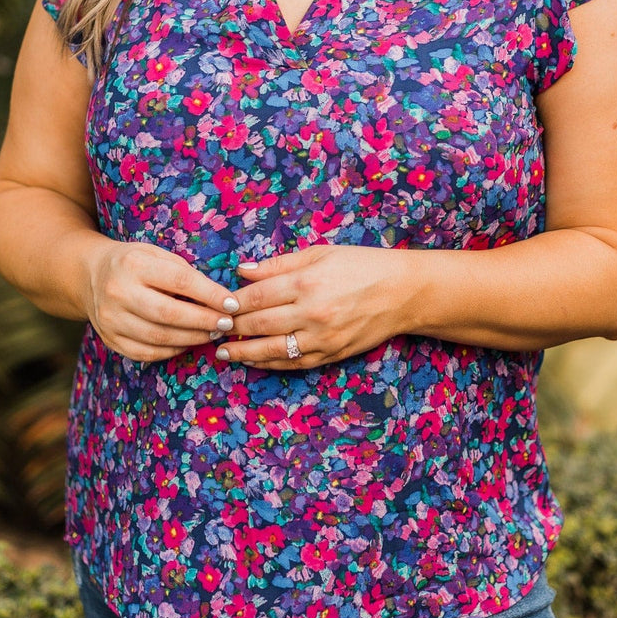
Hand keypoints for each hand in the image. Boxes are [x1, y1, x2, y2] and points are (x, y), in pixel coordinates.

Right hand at [83, 238, 238, 362]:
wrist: (91, 275)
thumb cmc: (134, 262)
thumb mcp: (156, 254)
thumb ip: (184, 273)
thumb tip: (219, 298)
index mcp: (133, 264)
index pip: (180, 281)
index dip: (210, 294)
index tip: (232, 304)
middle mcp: (118, 292)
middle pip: (169, 314)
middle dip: (204, 321)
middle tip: (227, 324)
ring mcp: (111, 319)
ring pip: (159, 337)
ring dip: (192, 338)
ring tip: (212, 333)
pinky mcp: (110, 339)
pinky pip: (146, 352)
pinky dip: (171, 351)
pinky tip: (188, 343)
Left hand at [216, 245, 412, 369]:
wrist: (404, 292)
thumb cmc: (362, 265)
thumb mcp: (321, 253)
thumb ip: (279, 264)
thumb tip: (243, 271)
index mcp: (307, 283)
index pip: (256, 297)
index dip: (232, 303)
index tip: (216, 304)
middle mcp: (312, 314)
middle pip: (259, 325)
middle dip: (232, 328)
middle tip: (213, 328)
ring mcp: (322, 339)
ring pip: (271, 350)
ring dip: (243, 352)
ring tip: (223, 352)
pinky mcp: (331, 355)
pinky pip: (293, 364)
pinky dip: (269, 364)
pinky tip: (254, 360)